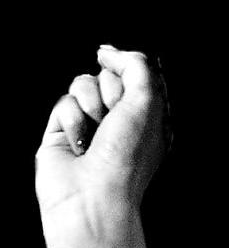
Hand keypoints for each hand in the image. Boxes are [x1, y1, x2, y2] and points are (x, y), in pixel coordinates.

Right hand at [36, 45, 171, 230]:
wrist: (93, 196)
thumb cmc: (126, 155)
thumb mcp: (146, 101)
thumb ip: (135, 64)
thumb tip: (107, 51)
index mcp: (148, 114)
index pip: (138, 72)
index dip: (133, 76)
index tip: (132, 97)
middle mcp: (119, 119)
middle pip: (109, 74)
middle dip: (112, 93)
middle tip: (113, 121)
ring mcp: (89, 124)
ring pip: (83, 84)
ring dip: (91, 105)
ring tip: (94, 134)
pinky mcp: (61, 131)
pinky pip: (63, 102)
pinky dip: (72, 121)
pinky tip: (78, 145)